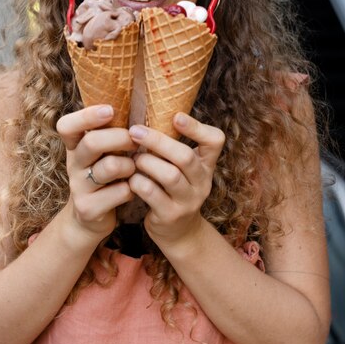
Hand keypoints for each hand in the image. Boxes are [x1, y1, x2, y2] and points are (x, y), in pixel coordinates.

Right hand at [56, 105, 136, 242]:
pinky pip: (119, 192)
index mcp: (75, 147)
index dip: (87, 116)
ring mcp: (78, 187)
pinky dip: (132, 189)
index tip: (110, 110)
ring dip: (129, 166)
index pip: (66, 125)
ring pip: (109, 167)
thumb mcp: (102, 154)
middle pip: (92, 142)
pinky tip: (132, 190)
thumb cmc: (104, 176)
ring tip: (134, 169)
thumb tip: (141, 101)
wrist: (89, 219)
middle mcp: (73, 164)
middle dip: (120, 138)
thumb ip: (111, 133)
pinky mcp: (88, 208)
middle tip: (135, 141)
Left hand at [128, 113, 224, 248]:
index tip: (176, 117)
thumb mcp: (181, 168)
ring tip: (133, 158)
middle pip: (185, 157)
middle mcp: (202, 182)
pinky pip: (152, 195)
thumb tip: (144, 111)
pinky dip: (138, 183)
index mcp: (205, 164)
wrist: (178, 232)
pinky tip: (129, 178)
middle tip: (135, 131)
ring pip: (169, 176)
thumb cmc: (172, 189)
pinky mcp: (171, 216)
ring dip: (147, 162)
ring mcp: (188, 201)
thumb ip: (171, 146)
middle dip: (158, 141)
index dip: (197, 127)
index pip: (215, 141)